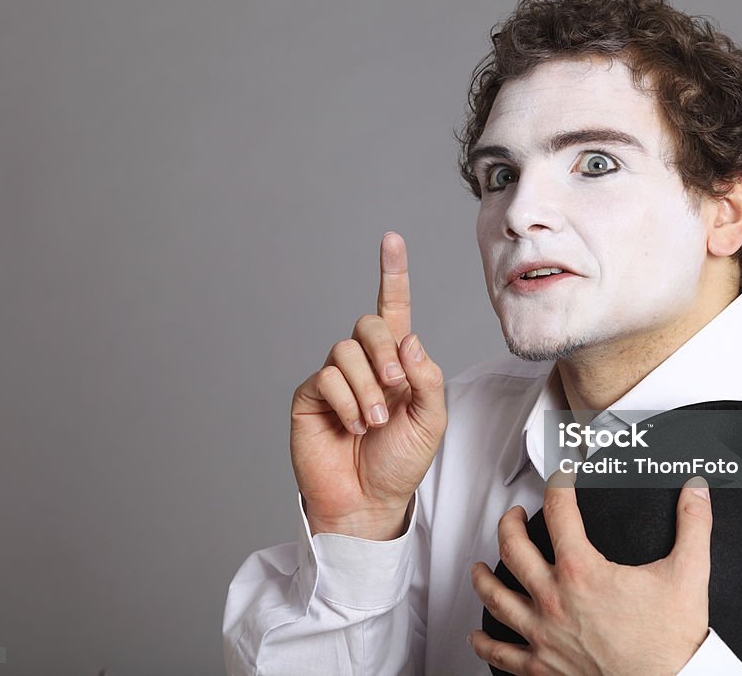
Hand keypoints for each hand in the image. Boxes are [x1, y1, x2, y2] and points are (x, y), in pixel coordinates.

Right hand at [290, 232, 446, 539]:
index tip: (391, 239)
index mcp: (397, 362)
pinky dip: (346, 401)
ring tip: (374, 421)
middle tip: (395, 388)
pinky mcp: (310, 395)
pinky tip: (353, 425)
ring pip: (346, 351)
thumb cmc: (400, 462)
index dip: (392, 274)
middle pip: (369, 324)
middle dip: (385, 352)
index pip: (393, 309)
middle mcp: (364, 364)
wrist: (368, 500)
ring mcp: (335, 378)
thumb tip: (407, 339)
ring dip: (367, 388)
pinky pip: (326, 377)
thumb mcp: (431, 419)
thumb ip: (426, 376)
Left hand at [469, 475, 712, 675]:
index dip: (558, 486)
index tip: (560, 478)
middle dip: (509, 525)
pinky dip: (485, 644)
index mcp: (582, 572)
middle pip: (513, 549)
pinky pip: (502, 655)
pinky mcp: (542, 667)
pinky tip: (478, 637)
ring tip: (479, 568)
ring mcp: (543, 634)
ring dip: (483, 579)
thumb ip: (693, 525)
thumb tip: (696, 492)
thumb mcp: (688, 574)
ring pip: (497, 598)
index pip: (559, 513)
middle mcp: (554, 600)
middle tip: (513, 517)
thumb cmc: (672, 642)